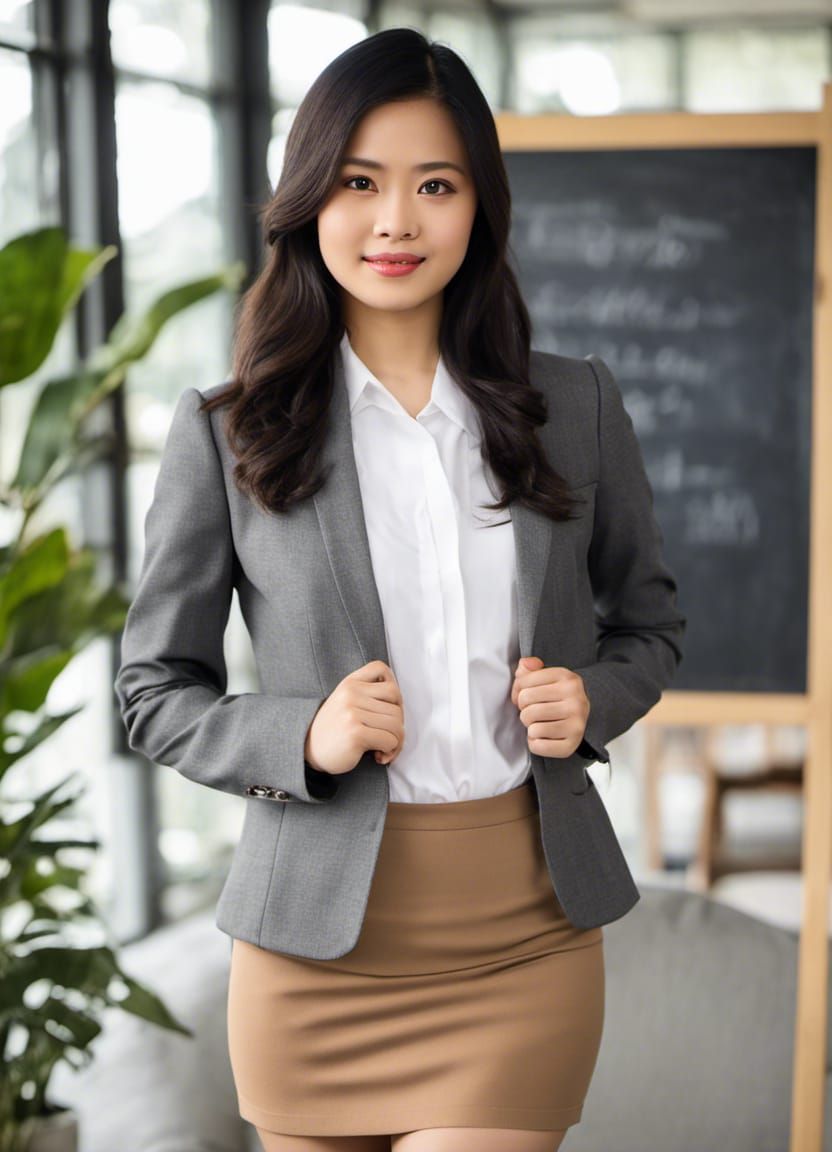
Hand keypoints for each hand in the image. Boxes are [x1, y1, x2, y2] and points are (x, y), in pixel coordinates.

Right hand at [304, 660, 404, 775]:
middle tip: (388, 736)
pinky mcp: (355, 733)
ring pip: (396, 724)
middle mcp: (351, 694)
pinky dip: (391, 751)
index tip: (388, 707)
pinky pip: (390, 740)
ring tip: (384, 747)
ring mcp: (352, 713)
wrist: (308, 751)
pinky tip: (378, 755)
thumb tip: (400, 705)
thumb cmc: (334, 729)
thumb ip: (367, 694)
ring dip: (396, 741)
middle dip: (399, 723)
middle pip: (396, 703)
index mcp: (349, 683)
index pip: (381, 669)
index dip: (393, 688)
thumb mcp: (346, 701)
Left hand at [511, 656, 589, 758]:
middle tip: (533, 712)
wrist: (581, 717)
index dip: (519, 691)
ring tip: (539, 723)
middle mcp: (575, 699)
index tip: (527, 695)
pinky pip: (538, 745)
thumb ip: (530, 669)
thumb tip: (525, 664)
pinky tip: (544, 736)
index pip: (524, 681)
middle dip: (524, 709)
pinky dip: (535, 743)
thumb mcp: (546, 677)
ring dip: (529, 727)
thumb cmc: (557, 696)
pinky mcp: (572, 743)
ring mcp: (576, 722)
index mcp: (567, 678)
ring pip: (532, 726)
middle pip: (526, 703)